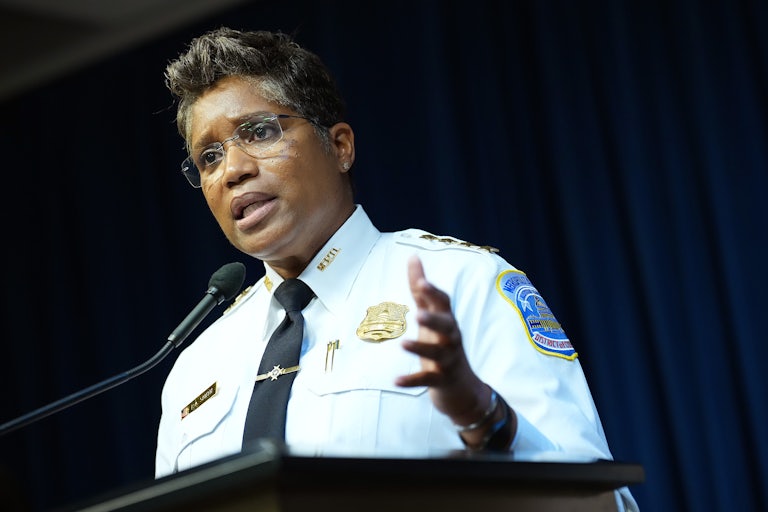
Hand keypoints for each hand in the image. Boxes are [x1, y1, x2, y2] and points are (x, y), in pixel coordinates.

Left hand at [395, 255, 491, 427]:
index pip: (444, 303)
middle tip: (418, 315)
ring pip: (437, 353)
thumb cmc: (442, 342)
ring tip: (402, 344)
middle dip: (434, 320)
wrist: (462, 386)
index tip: (421, 282)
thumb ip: (420, 288)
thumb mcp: (432, 315)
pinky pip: (427, 379)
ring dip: (420, 348)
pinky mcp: (441, 380)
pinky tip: (395, 380)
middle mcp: (450, 338)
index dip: (434, 293)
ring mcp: (447, 360)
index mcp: (447, 320)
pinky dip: (412, 380)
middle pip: (447, 327)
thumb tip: (413, 256)